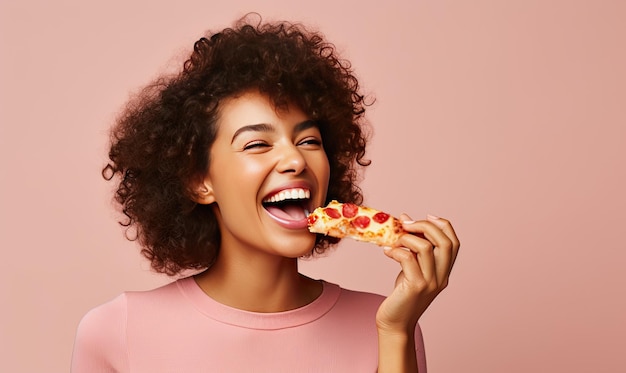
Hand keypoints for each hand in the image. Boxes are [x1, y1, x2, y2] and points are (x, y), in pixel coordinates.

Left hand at [376, 214, 459, 332]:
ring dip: (407, 237)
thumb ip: (413, 248)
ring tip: (393, 240)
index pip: (454, 242)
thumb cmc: (402, 296)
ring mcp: (430, 283)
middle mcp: (442, 277)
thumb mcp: (411, 269)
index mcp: (445, 272)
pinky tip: (386, 252)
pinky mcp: (415, 287)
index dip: (443, 225)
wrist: (395, 324)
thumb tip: (404, 217)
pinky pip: (407, 259)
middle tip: (405, 223)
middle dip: (425, 226)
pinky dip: (395, 250)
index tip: (427, 216)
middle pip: (445, 242)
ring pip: (426, 248)